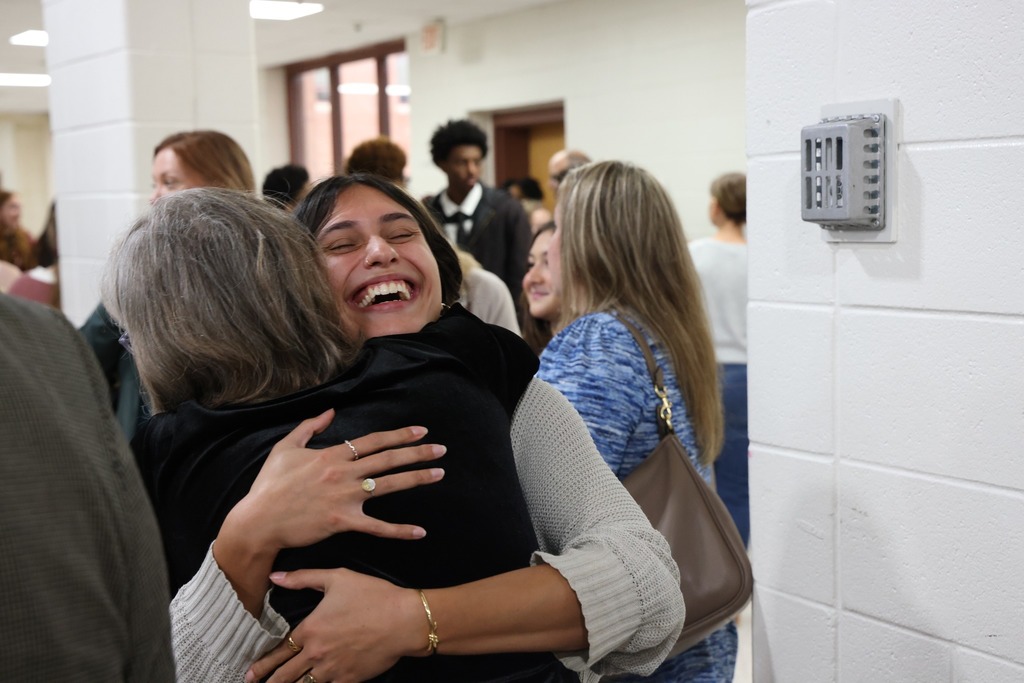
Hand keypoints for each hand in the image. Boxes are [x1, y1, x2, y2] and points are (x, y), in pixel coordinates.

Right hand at [213, 409, 444, 614]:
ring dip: (416, 478)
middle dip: (418, 452)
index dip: (399, 435)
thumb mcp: (284, 448)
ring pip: (389, 485)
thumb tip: (329, 412)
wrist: (258, 520)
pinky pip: (377, 527)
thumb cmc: (269, 486)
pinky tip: (419, 532)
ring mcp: (345, 497)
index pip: (373, 441)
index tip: (420, 430)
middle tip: (441, 448)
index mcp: (332, 455)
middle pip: (388, 459)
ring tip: (439, 473)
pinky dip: (399, 530)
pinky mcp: (342, 521)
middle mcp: (343, 473)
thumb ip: (309, 427)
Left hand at [245, 568, 424, 682]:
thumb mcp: (337, 578)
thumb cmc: (373, 596)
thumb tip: (276, 576)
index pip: (280, 651)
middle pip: (286, 675)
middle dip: (269, 682)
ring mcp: (333, 670)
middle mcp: (317, 653)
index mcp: (311, 629)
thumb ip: (303, 578)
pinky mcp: (350, 680)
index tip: (251, 672)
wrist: (404, 620)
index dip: (263, 663)